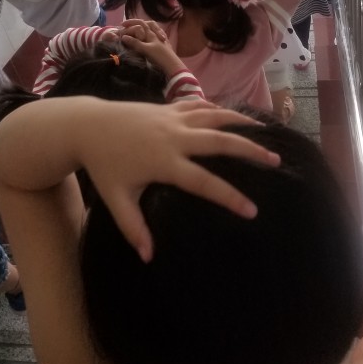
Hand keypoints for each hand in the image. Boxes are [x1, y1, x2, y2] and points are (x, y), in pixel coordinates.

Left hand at [76, 100, 279, 261]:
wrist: (87, 125)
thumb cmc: (102, 165)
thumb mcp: (115, 199)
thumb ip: (133, 227)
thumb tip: (149, 257)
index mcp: (164, 162)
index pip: (204, 182)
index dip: (230, 196)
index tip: (252, 210)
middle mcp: (174, 137)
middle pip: (220, 141)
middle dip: (250, 151)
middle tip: (275, 161)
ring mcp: (173, 118)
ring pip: (215, 116)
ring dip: (241, 123)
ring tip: (265, 133)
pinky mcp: (169, 108)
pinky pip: (200, 106)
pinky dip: (220, 110)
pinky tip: (233, 116)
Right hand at [120, 21, 181, 73]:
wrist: (172, 65)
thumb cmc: (158, 56)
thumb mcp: (145, 49)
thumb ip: (134, 42)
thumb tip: (124, 37)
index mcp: (151, 33)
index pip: (140, 23)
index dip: (131, 23)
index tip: (122, 26)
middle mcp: (156, 33)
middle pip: (147, 24)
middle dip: (137, 23)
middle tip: (129, 26)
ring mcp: (161, 39)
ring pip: (152, 29)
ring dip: (144, 28)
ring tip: (137, 31)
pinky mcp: (164, 45)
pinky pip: (156, 36)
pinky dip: (150, 35)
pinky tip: (148, 38)